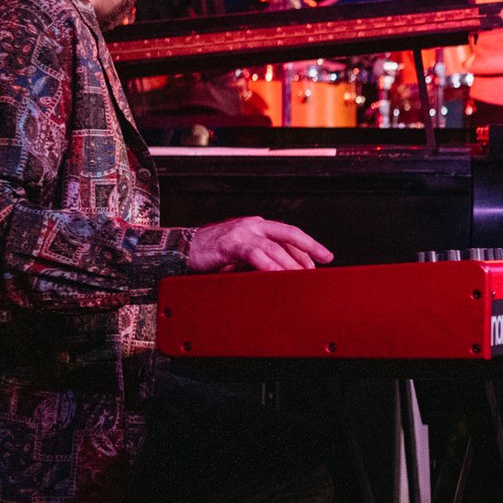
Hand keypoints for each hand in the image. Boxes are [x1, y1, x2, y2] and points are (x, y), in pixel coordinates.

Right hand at [189, 216, 331, 273]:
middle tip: (323, 264)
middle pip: (288, 235)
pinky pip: (255, 255)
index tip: (323, 258)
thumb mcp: (240, 256)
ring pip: (274, 247)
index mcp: (257, 226)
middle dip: (309, 248)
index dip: (308, 246)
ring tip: (303, 277)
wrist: (179, 249)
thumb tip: (282, 274)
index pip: (289, 234)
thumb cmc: (211, 255)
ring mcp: (241, 232)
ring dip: (291, 264)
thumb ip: (259, 260)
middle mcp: (253, 225)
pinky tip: (278, 275)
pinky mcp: (229, 244)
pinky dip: (269, 266)